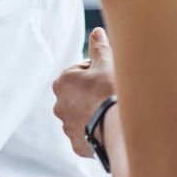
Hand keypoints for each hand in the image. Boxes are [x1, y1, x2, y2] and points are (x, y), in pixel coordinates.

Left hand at [52, 27, 116, 156]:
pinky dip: (97, 134)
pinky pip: (87, 137)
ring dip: (94, 115)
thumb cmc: (110, 92)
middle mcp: (59, 104)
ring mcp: (67, 126)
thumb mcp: (106, 64)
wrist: (118, 128)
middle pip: (79, 95)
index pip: (80, 72)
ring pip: (82, 116)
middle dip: (93, 95)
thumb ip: (99, 48)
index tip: (108, 78)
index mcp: (63, 81)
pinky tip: (109, 130)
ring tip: (111, 115)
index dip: (97, 74)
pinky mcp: (77, 144)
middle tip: (112, 97)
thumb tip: (96, 32)